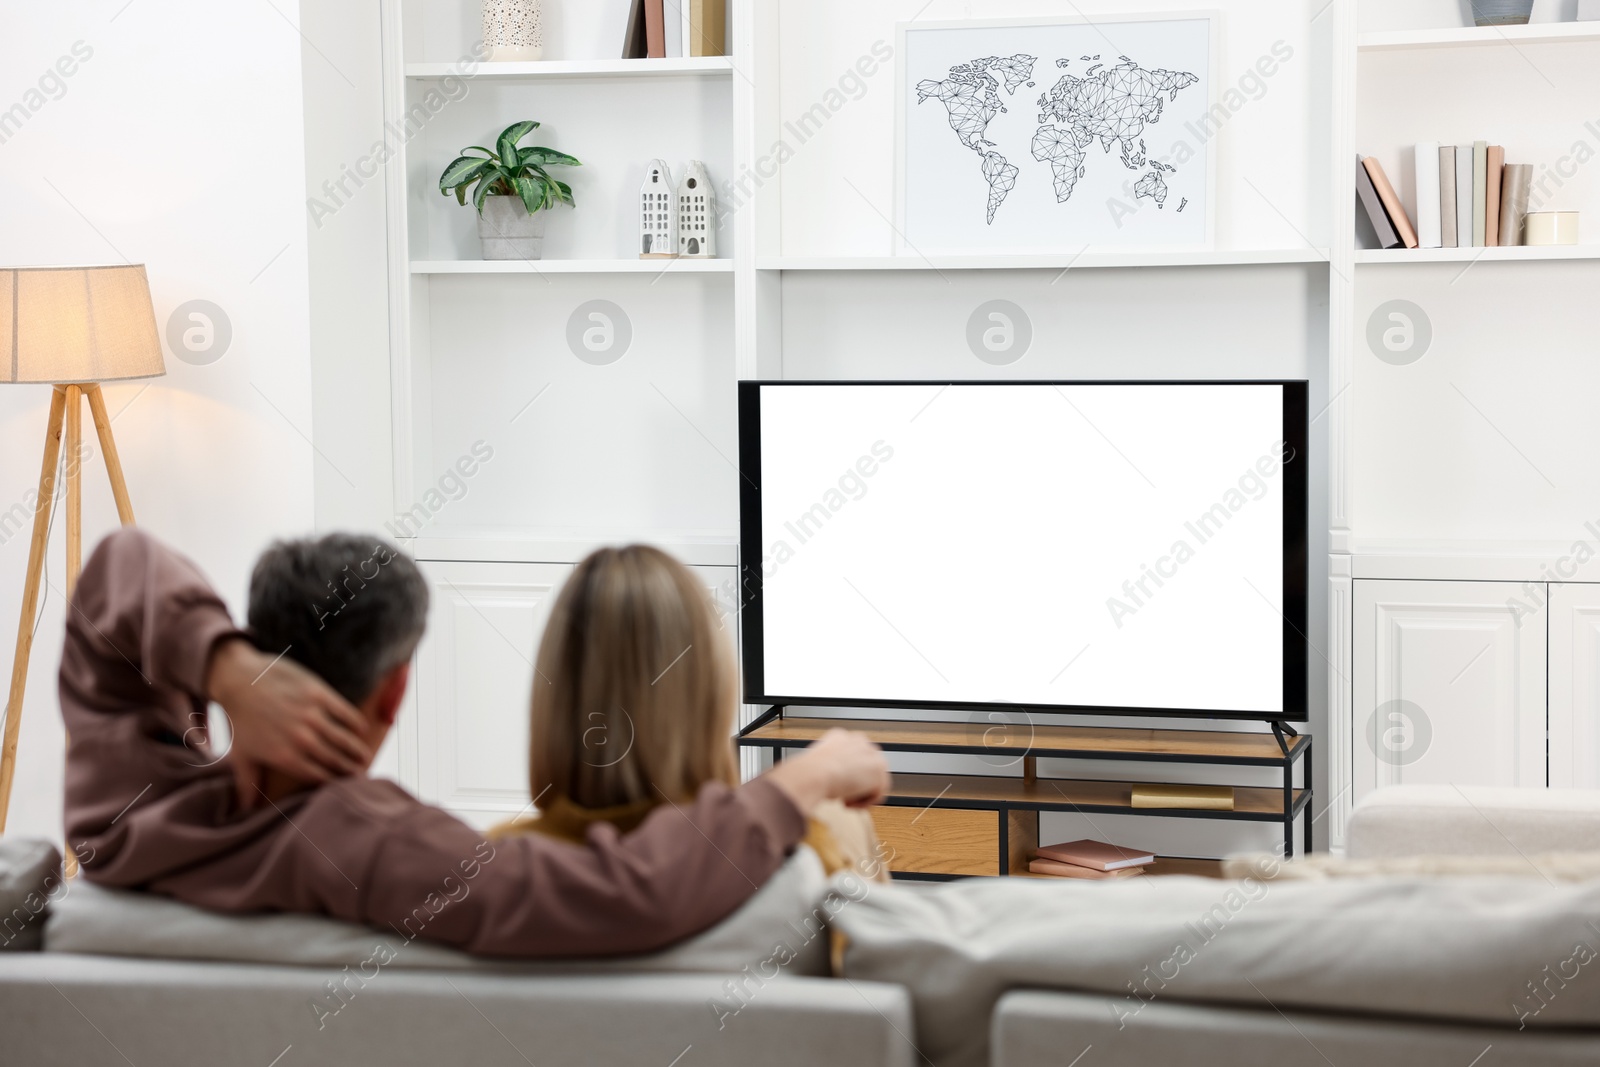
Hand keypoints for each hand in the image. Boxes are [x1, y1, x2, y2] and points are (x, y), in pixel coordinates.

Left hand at [205, 637, 371, 806]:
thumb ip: (248, 784)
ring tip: (365, 756)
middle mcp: (301, 739)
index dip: (335, 783)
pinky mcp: (318, 694)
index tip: (347, 786)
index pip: (318, 776)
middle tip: (362, 773)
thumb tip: (245, 810)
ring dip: (357, 749)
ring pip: (343, 738)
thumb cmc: (240, 720)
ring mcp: (311, 716)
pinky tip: (361, 728)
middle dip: (350, 769)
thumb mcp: (242, 755)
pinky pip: (344, 711)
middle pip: (334, 759)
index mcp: (285, 757)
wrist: (238, 680)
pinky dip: (355, 722)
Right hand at [764, 728, 889, 814]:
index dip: (846, 775)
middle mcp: (858, 740)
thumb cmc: (807, 772)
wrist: (813, 773)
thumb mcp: (814, 766)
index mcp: (840, 736)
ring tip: (844, 800)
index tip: (838, 786)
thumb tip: (816, 779)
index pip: (853, 755)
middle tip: (841, 795)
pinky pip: (879, 792)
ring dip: (860, 794)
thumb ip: (823, 768)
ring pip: (874, 780)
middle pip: (867, 767)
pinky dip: (865, 802)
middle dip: (857, 784)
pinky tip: (850, 802)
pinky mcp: (878, 768)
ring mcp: (870, 753)